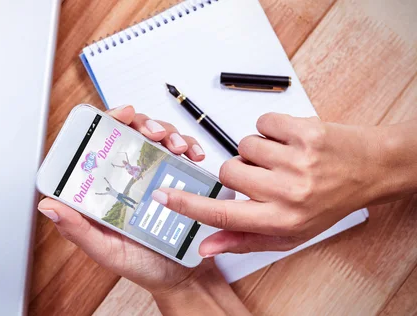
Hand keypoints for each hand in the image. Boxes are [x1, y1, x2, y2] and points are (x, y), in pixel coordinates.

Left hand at [38, 105, 249, 314]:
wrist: (181, 278)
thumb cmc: (141, 264)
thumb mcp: (105, 249)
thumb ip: (77, 229)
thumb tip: (47, 205)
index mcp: (106, 187)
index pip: (101, 145)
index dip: (107, 122)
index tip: (120, 116)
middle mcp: (130, 176)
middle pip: (132, 132)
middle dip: (144, 122)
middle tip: (153, 133)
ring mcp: (157, 174)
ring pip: (161, 137)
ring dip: (170, 133)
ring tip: (177, 147)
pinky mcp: (181, 178)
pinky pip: (186, 154)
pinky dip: (192, 147)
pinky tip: (195, 156)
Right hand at [152, 113, 416, 255]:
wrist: (371, 169)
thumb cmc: (327, 203)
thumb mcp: (287, 232)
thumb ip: (243, 239)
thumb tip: (205, 246)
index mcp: (280, 220)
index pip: (221, 214)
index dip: (187, 204)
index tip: (163, 196)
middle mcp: (288, 192)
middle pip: (228, 172)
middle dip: (240, 170)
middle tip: (265, 175)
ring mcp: (297, 160)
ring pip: (245, 146)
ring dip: (259, 150)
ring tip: (284, 159)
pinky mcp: (305, 131)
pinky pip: (262, 123)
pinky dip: (272, 129)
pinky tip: (291, 141)